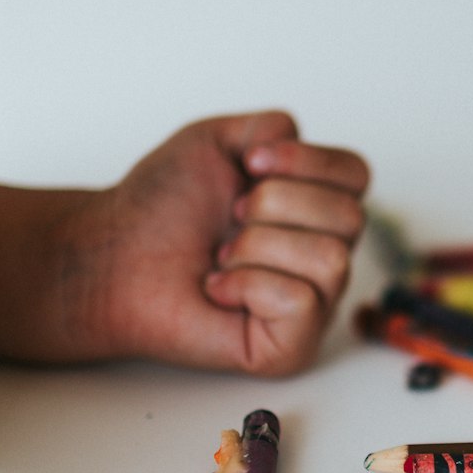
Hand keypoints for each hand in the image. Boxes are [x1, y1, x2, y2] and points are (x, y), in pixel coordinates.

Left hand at [83, 110, 368, 373]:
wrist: (115, 255)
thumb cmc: (161, 207)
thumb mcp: (217, 140)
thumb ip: (271, 127)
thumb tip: (296, 147)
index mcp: (314, 208)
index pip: (357, 174)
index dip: (308, 162)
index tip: (250, 166)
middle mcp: (323, 255)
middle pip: (350, 217)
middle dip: (275, 206)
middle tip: (230, 221)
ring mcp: (314, 305)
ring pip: (332, 260)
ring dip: (258, 247)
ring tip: (222, 258)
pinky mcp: (292, 346)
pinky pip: (301, 301)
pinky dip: (248, 286)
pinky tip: (219, 290)